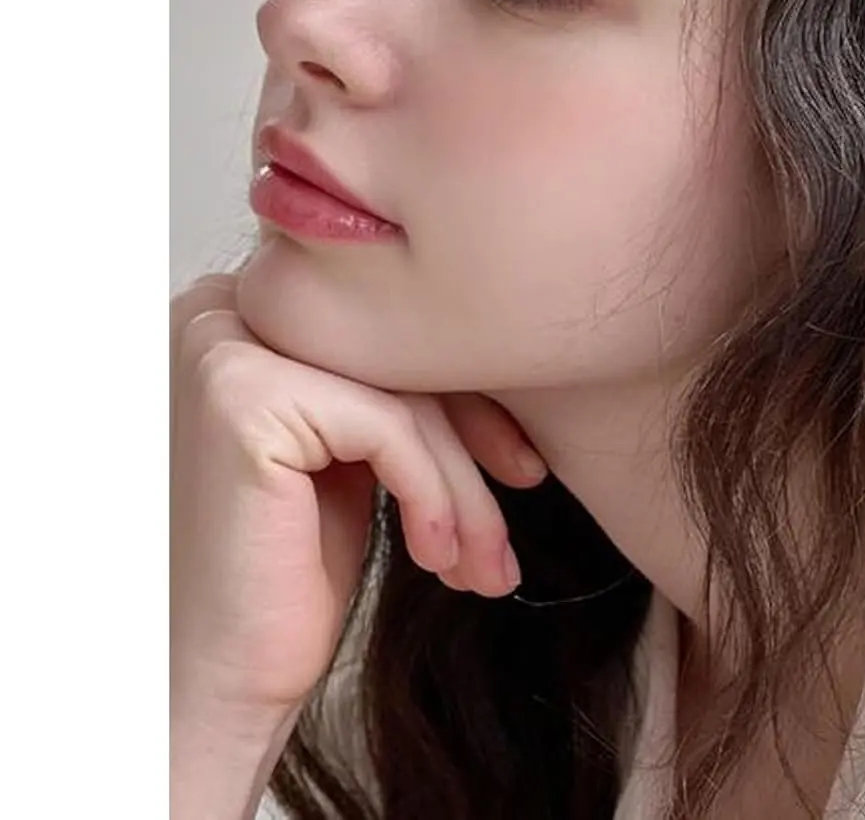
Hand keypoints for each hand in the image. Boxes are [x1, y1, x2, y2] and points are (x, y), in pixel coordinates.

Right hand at [169, 270, 547, 723]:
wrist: (220, 677)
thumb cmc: (287, 569)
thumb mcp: (357, 450)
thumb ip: (401, 382)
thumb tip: (515, 347)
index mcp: (251, 307)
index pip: (396, 335)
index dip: (472, 403)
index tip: (523, 465)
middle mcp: (227, 309)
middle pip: (402, 360)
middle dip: (476, 447)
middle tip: (508, 530)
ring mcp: (229, 346)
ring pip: (405, 397)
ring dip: (465, 490)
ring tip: (486, 562)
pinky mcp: (246, 394)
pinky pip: (390, 426)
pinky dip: (432, 494)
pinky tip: (436, 553)